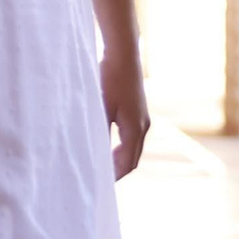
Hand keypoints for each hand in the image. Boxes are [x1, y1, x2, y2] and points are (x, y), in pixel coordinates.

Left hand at [100, 48, 149, 180]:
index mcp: (135, 129)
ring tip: (102, 166)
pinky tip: (107, 145)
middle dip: (118, 171)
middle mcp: (144, 126)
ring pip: (134, 148)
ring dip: (120, 159)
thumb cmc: (110, 78)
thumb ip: (100, 133)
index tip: (100, 184)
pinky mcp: (140, 111)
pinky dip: (123, 147)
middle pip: (133, 159)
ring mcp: (144, 118)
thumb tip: (94, 155)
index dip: (114, 176)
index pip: (127, 163)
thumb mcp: (101, 108)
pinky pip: (134, 137)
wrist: (124, 53)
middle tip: (100, 180)